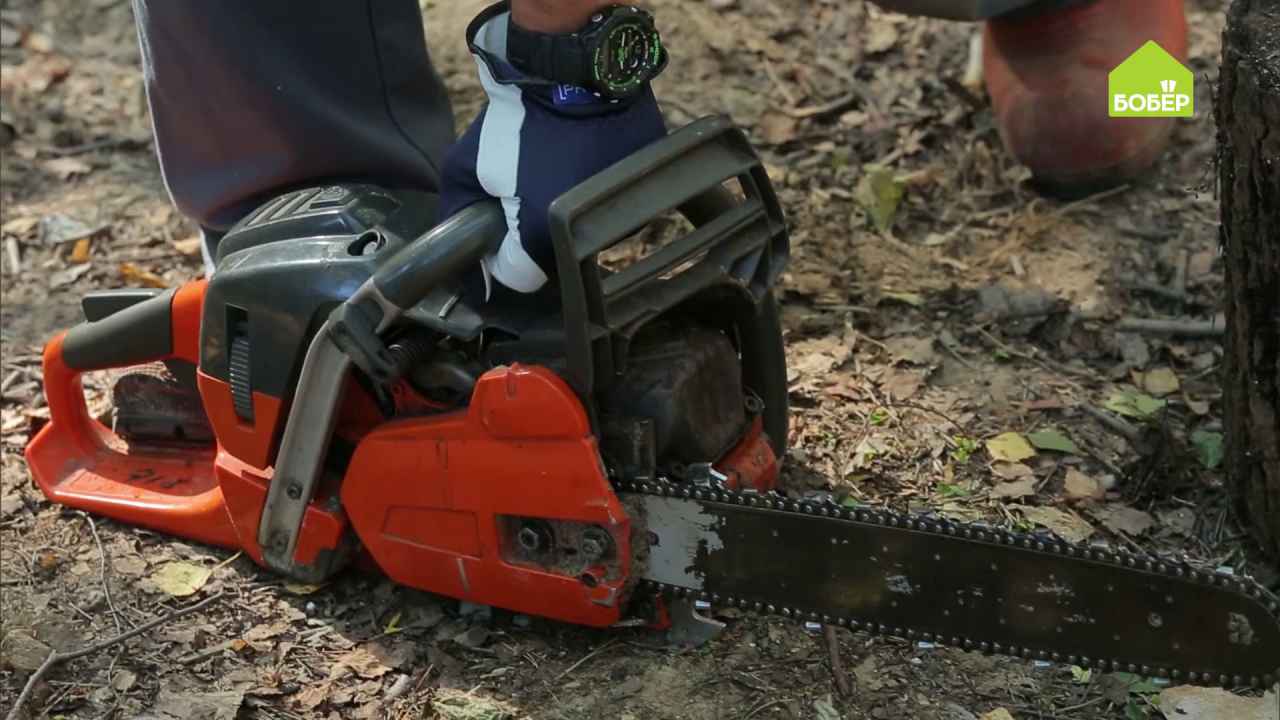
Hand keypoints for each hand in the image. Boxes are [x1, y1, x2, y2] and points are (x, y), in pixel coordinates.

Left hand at [438, 4, 665, 296]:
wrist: (571, 68)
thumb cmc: (516, 119)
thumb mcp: (467, 168)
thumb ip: (460, 215)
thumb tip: (463, 250)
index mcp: (541, 240)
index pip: (518, 277)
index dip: (501, 255)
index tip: (496, 228)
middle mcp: (588, 238)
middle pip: (554, 255)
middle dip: (535, 231)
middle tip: (526, 188)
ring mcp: (625, 209)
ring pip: (590, 229)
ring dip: (571, 210)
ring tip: (558, 167)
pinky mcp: (645, 182)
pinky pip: (617, 198)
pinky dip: (600, 184)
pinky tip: (586, 155)